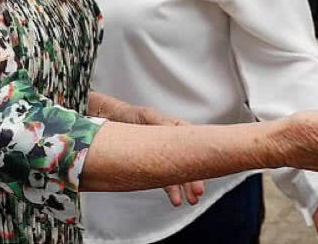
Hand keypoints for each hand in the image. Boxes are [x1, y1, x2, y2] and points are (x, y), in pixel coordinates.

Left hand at [92, 99, 206, 206]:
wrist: (113, 124)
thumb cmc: (132, 116)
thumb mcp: (147, 116)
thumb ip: (161, 123)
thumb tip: (172, 130)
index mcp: (176, 128)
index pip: (193, 143)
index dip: (200, 156)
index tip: (204, 169)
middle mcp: (174, 145)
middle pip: (188, 161)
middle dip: (195, 177)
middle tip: (198, 192)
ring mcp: (165, 158)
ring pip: (179, 174)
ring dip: (186, 188)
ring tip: (191, 200)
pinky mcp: (155, 169)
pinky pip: (166, 181)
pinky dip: (172, 190)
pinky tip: (176, 200)